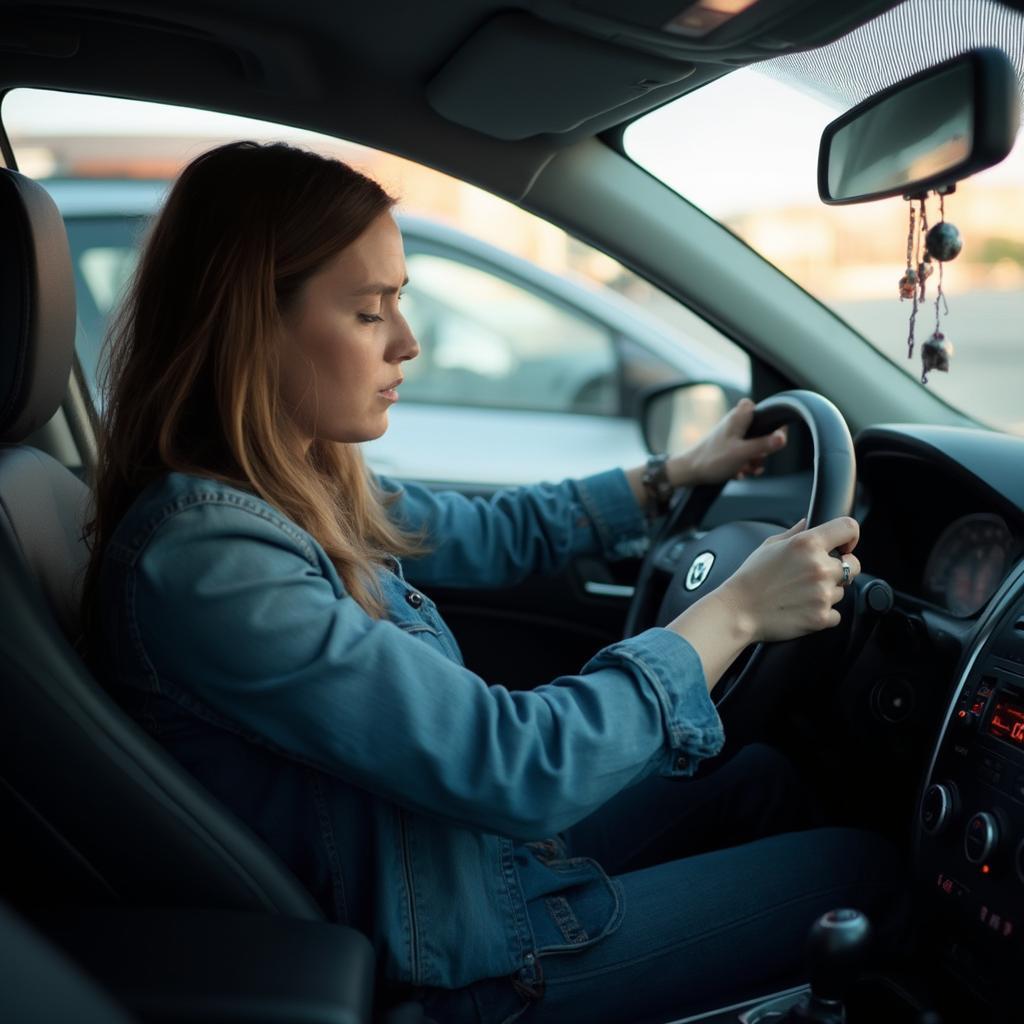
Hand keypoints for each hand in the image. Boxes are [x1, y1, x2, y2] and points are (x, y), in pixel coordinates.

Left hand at [674, 397, 787, 486]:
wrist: (689, 472)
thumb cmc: (712, 459)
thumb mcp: (743, 453)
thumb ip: (764, 445)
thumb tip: (783, 438)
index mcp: (740, 416)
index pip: (764, 409)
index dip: (773, 424)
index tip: (774, 440)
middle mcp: (736, 423)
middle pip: (762, 432)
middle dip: (762, 450)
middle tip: (755, 460)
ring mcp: (732, 435)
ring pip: (754, 446)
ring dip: (753, 461)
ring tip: (746, 469)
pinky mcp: (728, 447)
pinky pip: (744, 455)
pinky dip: (743, 465)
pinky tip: (738, 473)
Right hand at [717, 516, 860, 642]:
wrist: (738, 611)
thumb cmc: (750, 578)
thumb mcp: (769, 545)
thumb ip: (795, 532)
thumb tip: (808, 523)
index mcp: (807, 544)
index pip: (848, 528)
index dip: (850, 536)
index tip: (845, 545)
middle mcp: (820, 567)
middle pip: (853, 565)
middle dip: (840, 568)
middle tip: (816, 575)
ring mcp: (823, 593)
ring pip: (842, 590)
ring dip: (827, 592)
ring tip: (800, 594)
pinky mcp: (822, 617)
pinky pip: (836, 614)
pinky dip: (822, 613)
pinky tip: (802, 608)